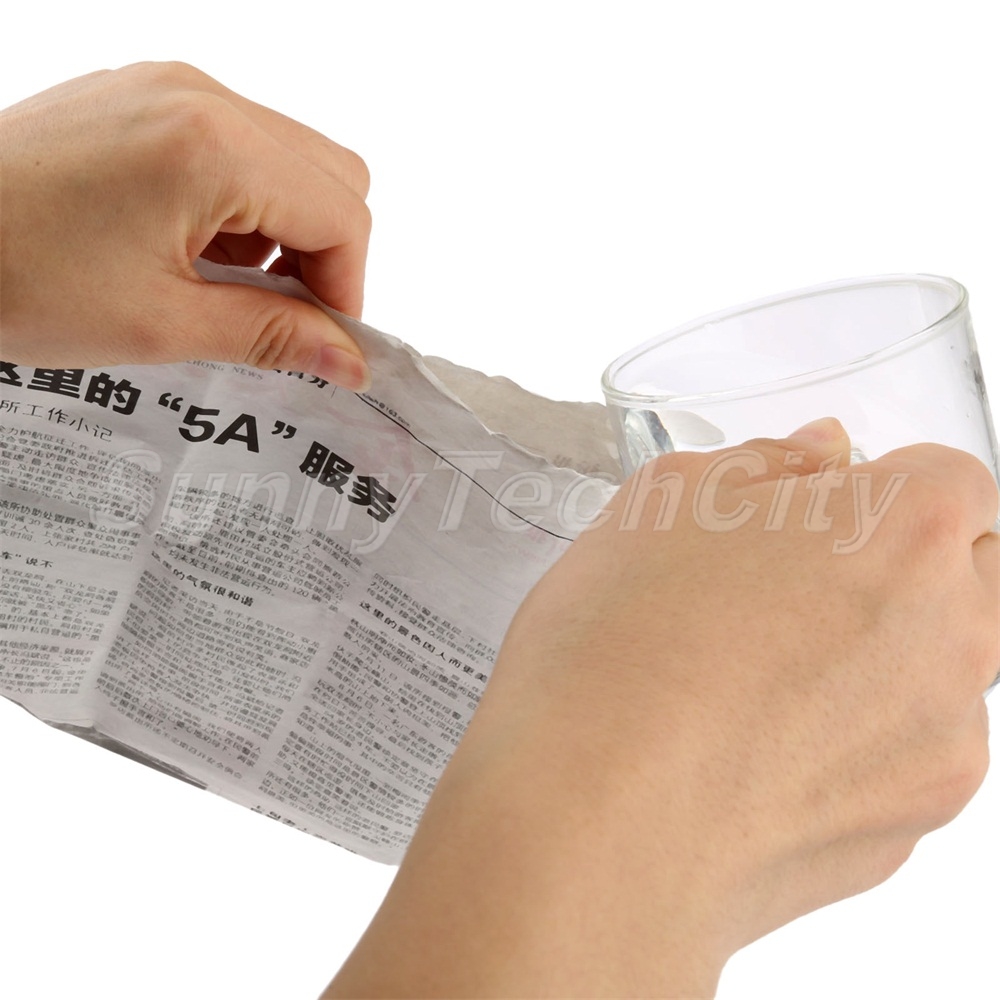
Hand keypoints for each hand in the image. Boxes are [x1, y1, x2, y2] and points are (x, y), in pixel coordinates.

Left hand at [0, 62, 370, 388]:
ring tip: (222, 288)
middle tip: (278, 317)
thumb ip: (272, 336)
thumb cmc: (14, 276)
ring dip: (282, 231)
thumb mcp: (160, 324)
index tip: (320, 343)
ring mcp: (170, 87)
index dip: (345, 290)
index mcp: (214, 147)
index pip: (342, 215)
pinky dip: (240, 205)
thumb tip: (350, 362)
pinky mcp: (144, 97)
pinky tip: (194, 251)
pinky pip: (235, 145)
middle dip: (323, 255)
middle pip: (332, 176)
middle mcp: (202, 96)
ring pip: (289, 159)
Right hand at [325, 420, 997, 997]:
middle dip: (899, 567)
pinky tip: (752, 746)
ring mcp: (944, 742)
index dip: (880, 487)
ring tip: (754, 678)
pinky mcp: (910, 827)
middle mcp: (956, 635)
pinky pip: (901, 756)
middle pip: (967, 575)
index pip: (951, 479)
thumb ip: (764, 462)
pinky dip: (849, 741)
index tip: (817, 514)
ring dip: (876, 657)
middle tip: (787, 588)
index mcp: (908, 529)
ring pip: (936, 671)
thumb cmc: (620, 653)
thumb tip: (821, 455)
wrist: (594, 827)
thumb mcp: (664, 502)